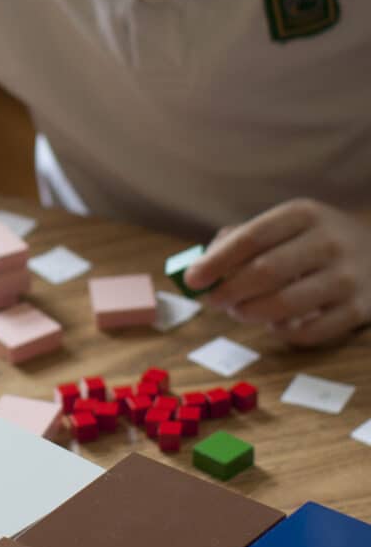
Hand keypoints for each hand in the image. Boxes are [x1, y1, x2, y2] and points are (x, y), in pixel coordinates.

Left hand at [185, 199, 370, 347]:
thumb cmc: (318, 240)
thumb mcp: (288, 225)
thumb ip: (242, 239)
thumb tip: (201, 266)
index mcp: (305, 214)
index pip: (251, 238)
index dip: (217, 261)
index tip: (192, 280)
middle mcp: (329, 242)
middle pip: (265, 272)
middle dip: (230, 291)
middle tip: (214, 301)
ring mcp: (347, 278)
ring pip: (284, 305)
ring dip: (251, 313)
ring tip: (239, 311)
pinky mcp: (359, 310)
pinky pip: (308, 332)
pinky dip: (281, 332)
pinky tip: (274, 324)